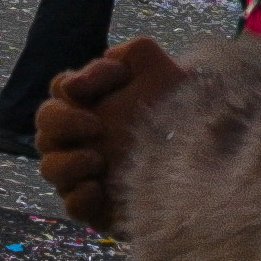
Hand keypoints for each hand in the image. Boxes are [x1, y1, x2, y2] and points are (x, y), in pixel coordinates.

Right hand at [33, 37, 175, 229]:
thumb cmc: (185, 111)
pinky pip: (71, 206)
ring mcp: (87, 173)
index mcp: (94, 103)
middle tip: (97, 126)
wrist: (214, 158)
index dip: (66, 87)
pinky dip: (80, 197)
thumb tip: (95, 68)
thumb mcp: (165, 72)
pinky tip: (99, 188)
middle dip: (62, 123)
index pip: (60, 89)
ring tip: (98, 161)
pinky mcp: (99, 207)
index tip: (82, 90)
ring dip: (67, 163)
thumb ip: (132, 54)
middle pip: (45, 126)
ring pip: (49, 169)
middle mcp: (83, 137)